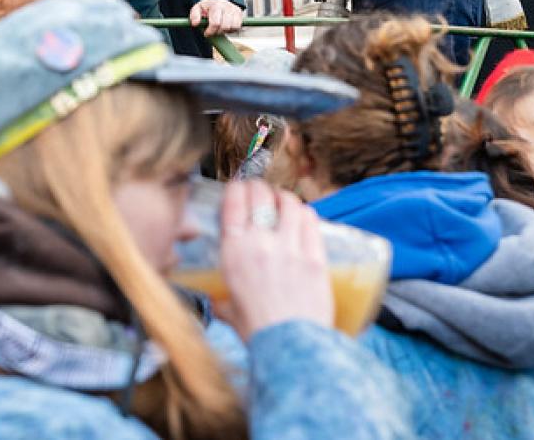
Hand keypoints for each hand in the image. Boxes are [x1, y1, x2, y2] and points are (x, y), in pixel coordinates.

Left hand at [190, 0, 242, 35]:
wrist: (219, 1)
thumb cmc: (207, 7)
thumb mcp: (197, 8)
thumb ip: (194, 15)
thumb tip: (195, 24)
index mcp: (216, 5)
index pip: (215, 23)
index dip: (210, 31)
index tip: (206, 33)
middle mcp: (228, 7)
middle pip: (225, 27)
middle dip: (217, 32)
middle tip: (212, 31)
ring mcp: (235, 11)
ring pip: (233, 28)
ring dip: (225, 31)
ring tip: (219, 27)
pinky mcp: (240, 15)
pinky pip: (237, 27)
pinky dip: (231, 30)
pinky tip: (225, 27)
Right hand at [214, 180, 332, 341]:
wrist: (290, 347)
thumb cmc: (257, 331)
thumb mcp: (228, 310)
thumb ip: (221, 299)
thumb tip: (217, 301)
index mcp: (234, 252)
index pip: (234, 201)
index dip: (236, 187)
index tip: (238, 187)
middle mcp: (261, 242)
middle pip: (261, 195)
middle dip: (259, 187)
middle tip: (260, 191)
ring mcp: (291, 247)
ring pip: (290, 203)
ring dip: (284, 197)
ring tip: (283, 201)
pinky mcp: (315, 257)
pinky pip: (311, 222)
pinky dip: (306, 214)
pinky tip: (303, 217)